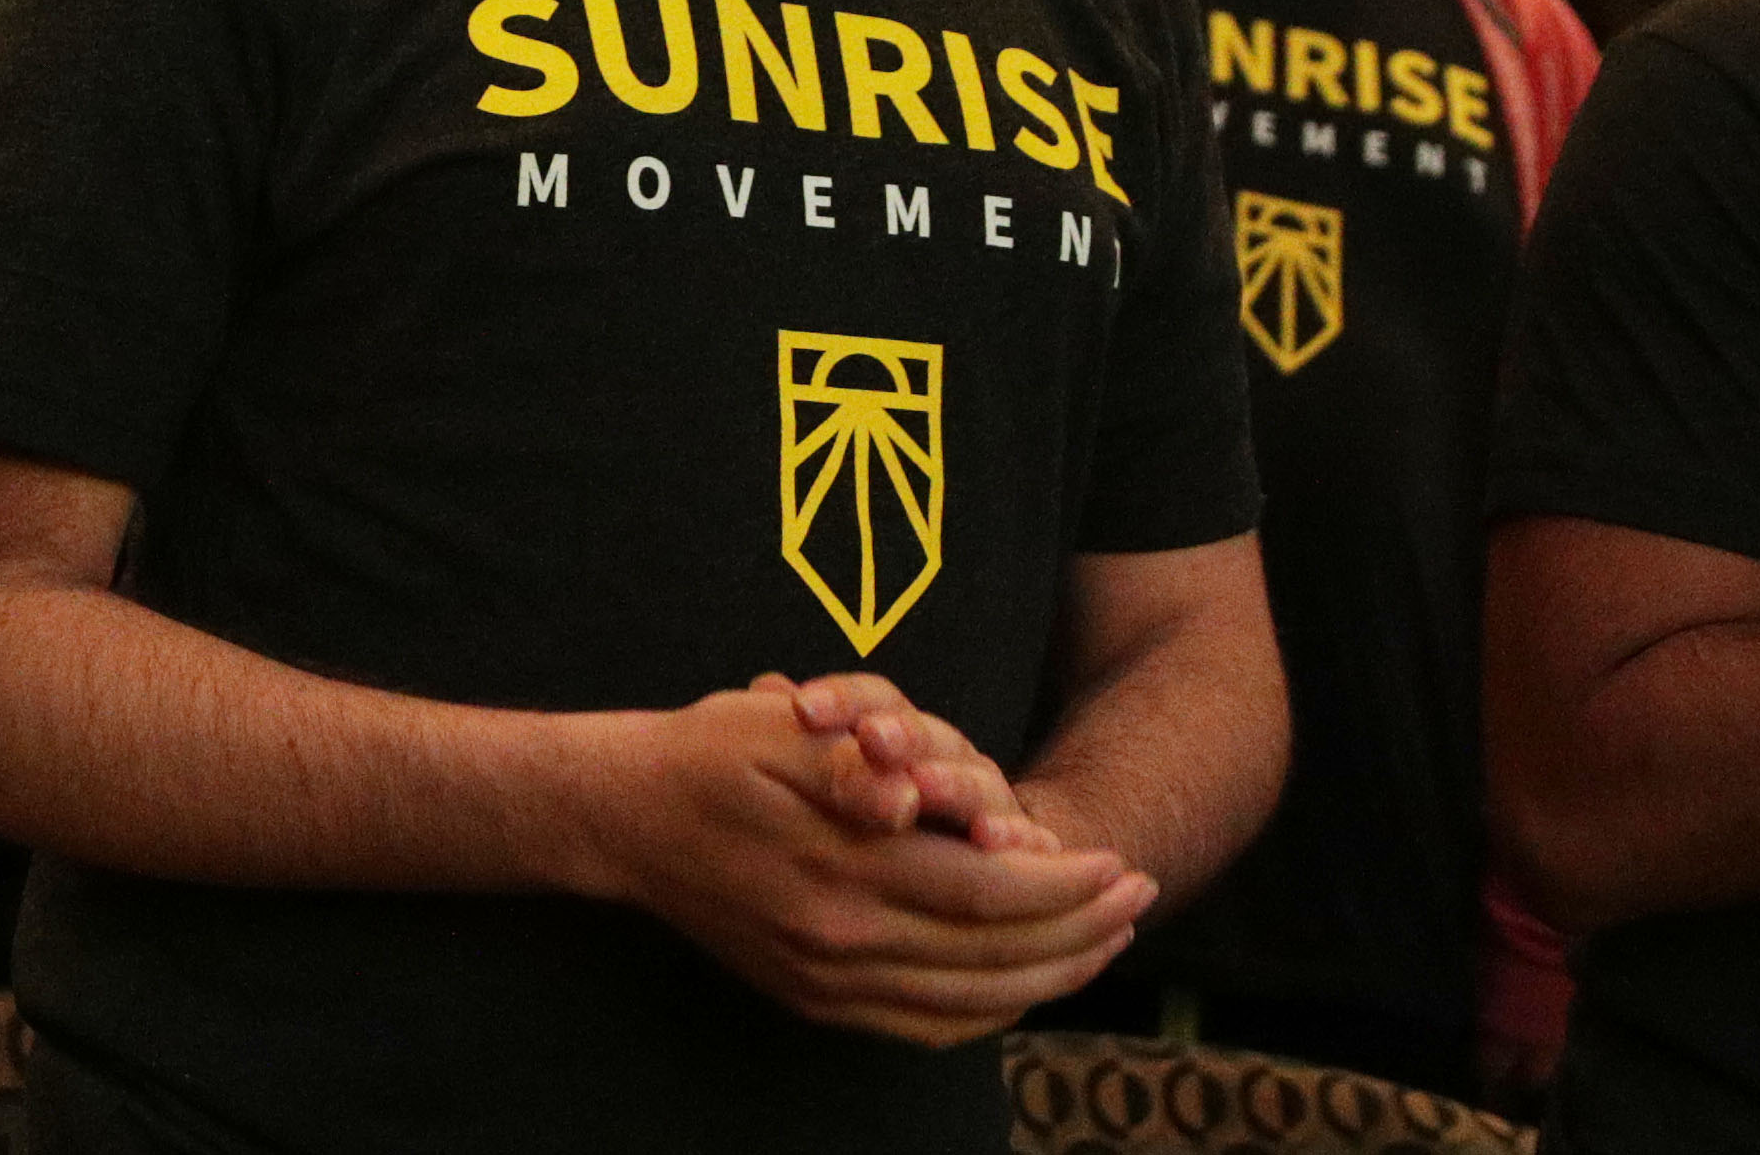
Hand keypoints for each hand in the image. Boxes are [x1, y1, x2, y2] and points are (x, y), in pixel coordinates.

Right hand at [578, 686, 1154, 1047]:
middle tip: (1139, 899)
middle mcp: (838, 944)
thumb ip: (853, 765)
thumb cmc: (704, 756)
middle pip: (995, 958)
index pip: (987, 895)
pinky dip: (990, 1012)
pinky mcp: (814, 998)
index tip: (1117, 863)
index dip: (1064, 884)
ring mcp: (825, 981)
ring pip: (971, 1002)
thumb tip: (916, 795)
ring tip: (1103, 942)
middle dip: (1081, 931)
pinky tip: (1023, 983)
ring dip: (1051, 976)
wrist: (621, 819)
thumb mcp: (775, 733)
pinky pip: (925, 1026)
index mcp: (839, 874)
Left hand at [765, 671, 1063, 850]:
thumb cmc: (856, 806)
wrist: (967, 857)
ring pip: (976, 784)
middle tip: (872, 740)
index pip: (870, 702)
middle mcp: (943, 760)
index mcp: (891, 732)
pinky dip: (1017, 840)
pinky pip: (1027, 845)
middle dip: (901, 736)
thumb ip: (799, 730)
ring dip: (952, 783)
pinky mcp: (1023, 854)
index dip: (841, 700)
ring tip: (925, 787)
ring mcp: (986, 804)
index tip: (804, 708)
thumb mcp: (817, 764)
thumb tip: (768, 687)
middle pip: (929, 737)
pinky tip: (993, 841)